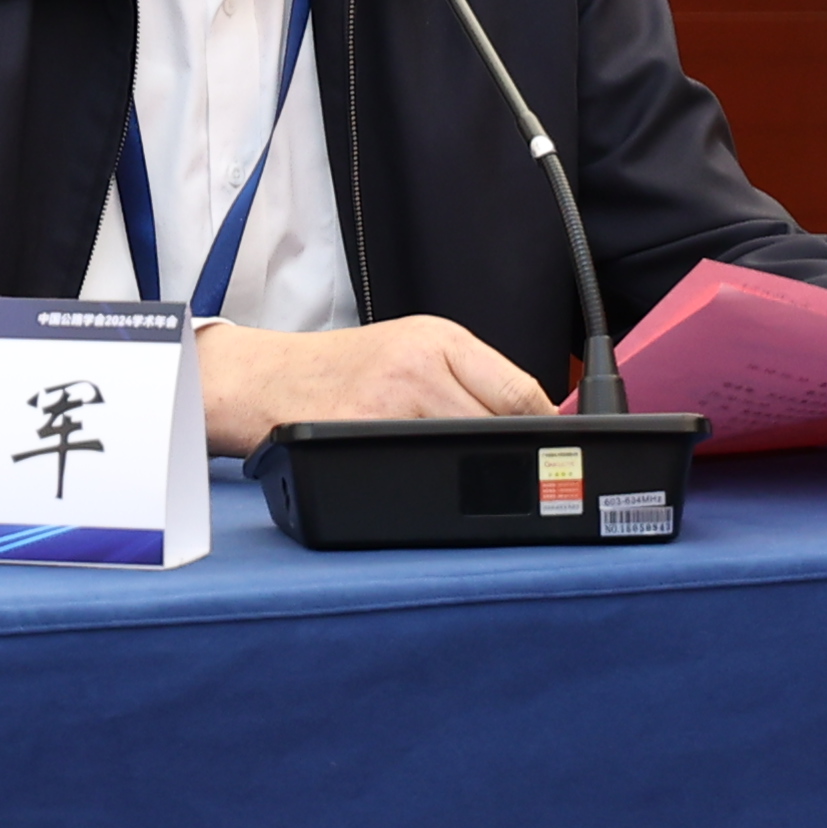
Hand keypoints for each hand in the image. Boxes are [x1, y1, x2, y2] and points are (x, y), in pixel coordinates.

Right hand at [197, 316, 553, 457]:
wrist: (265, 379)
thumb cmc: (341, 368)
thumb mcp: (410, 348)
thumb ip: (466, 376)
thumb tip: (533, 421)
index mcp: (439, 339)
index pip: (520, 390)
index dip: (548, 430)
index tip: (560, 452)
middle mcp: (418, 365)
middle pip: (500, 425)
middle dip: (516, 456)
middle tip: (528, 478)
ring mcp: (389, 404)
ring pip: (466, 450)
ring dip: (479, 473)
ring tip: (477, 483)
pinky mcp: (360, 437)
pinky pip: (421, 471)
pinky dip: (437, 486)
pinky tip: (434, 488)